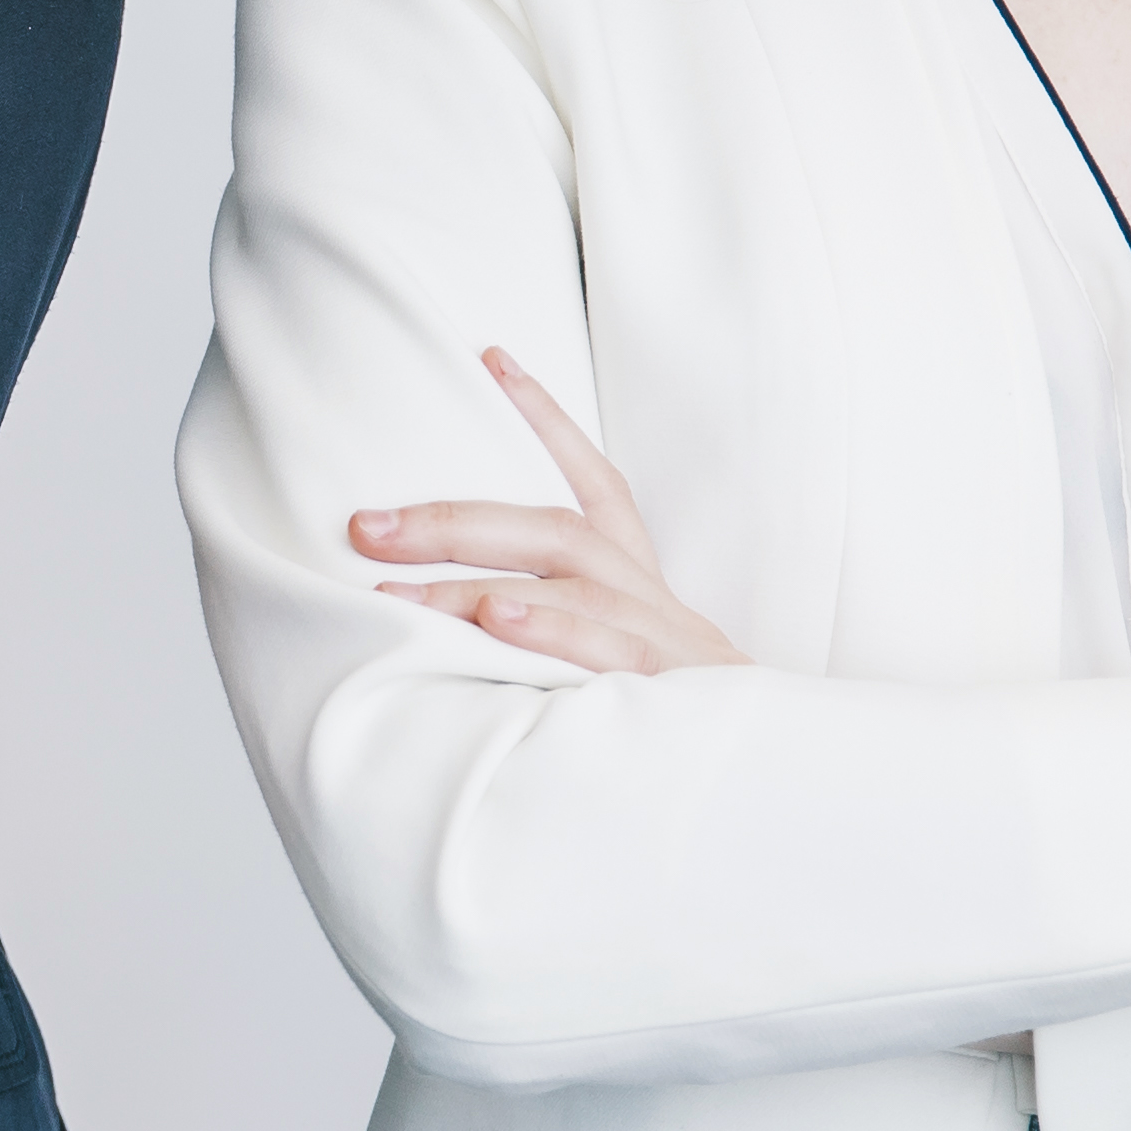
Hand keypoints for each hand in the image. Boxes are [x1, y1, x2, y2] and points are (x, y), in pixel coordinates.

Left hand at [347, 349, 746, 673]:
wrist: (766, 773)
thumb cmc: (664, 713)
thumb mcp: (609, 655)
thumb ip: (548, 624)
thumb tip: (445, 608)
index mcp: (635, 578)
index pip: (595, 482)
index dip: (546, 418)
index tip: (492, 357)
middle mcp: (649, 595)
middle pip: (555, 530)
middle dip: (453, 522)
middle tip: (364, 528)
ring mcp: (665, 639)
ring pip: (572, 588)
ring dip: (477, 586)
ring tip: (397, 595)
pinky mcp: (673, 689)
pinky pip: (610, 652)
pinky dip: (551, 632)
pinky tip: (497, 623)